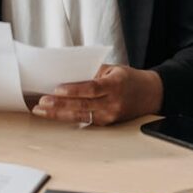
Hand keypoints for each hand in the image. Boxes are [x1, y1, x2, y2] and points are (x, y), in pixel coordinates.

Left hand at [31, 65, 162, 125]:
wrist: (150, 95)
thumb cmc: (128, 79)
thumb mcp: (113, 69)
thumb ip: (92, 72)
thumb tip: (67, 75)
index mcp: (115, 85)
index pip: (92, 89)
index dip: (74, 90)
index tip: (57, 89)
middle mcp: (113, 103)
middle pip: (82, 105)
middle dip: (59, 104)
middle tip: (42, 102)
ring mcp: (110, 116)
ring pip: (80, 116)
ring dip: (58, 113)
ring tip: (41, 110)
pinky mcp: (106, 123)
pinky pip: (84, 120)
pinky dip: (68, 116)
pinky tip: (53, 114)